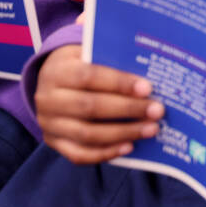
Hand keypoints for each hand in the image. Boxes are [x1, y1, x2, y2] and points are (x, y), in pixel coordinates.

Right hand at [34, 45, 163, 163]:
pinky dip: (106, 153)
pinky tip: (129, 146)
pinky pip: (80, 154)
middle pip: (90, 107)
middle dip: (128, 109)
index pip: (89, 76)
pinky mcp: (52, 142)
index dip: (119, 83)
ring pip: (87, 134)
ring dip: (123, 134)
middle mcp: (47, 98)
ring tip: (150, 129)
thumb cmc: (80, 64)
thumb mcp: (87, 51)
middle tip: (157, 111)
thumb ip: (108, 54)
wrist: (50, 83)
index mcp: (57, 70)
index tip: (148, 88)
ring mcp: (48, 123)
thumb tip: (145, 61)